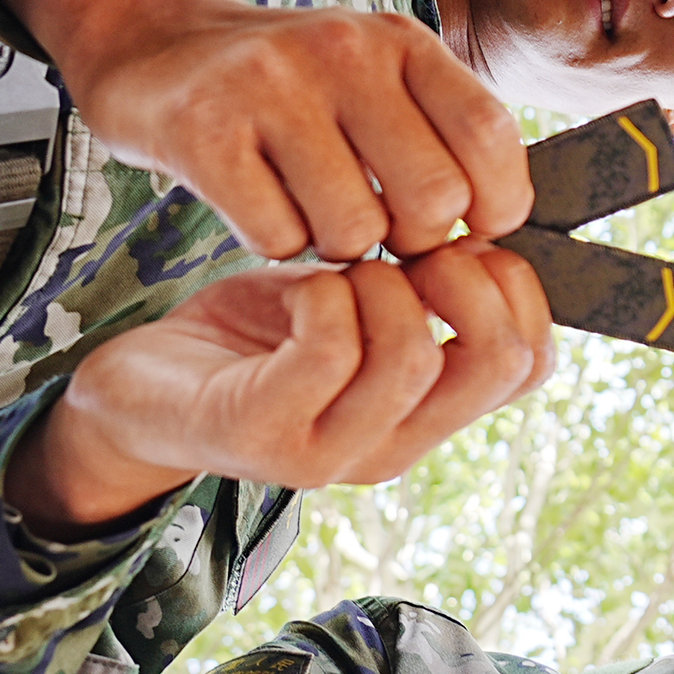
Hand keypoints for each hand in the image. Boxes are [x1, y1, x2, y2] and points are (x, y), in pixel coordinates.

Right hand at [0, 0, 533, 262]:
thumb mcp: (377, 78)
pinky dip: (277, 244)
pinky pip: (276, 235)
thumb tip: (501, 225)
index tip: (469, 228)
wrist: (155, 45)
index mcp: (400, 41)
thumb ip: (441, 133)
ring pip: (355, 230)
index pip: (490, 136)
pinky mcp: (204, 129)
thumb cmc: (288, 87)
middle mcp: (343, 51)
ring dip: (338, 247)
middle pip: (431, 198)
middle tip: (378, 231)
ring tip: (312, 212)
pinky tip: (262, 209)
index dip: (496, 203)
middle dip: (412, 241)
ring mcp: (271, 87)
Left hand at [10, 239, 553, 531]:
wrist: (139, 392)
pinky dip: (322, 294)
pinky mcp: (264, 435)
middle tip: (413, 247)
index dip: (520, 288)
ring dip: (384, 282)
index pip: (533, 364)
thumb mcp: (357, 304)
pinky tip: (300, 286)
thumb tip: (486, 221)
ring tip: (344, 267)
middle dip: (469, 279)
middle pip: (497, 364)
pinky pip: (328, 351)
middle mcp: (396, 445)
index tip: (461, 241)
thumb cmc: (255, 336)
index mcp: (429, 413)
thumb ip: (421, 285)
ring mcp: (333, 452)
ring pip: (413, 357)